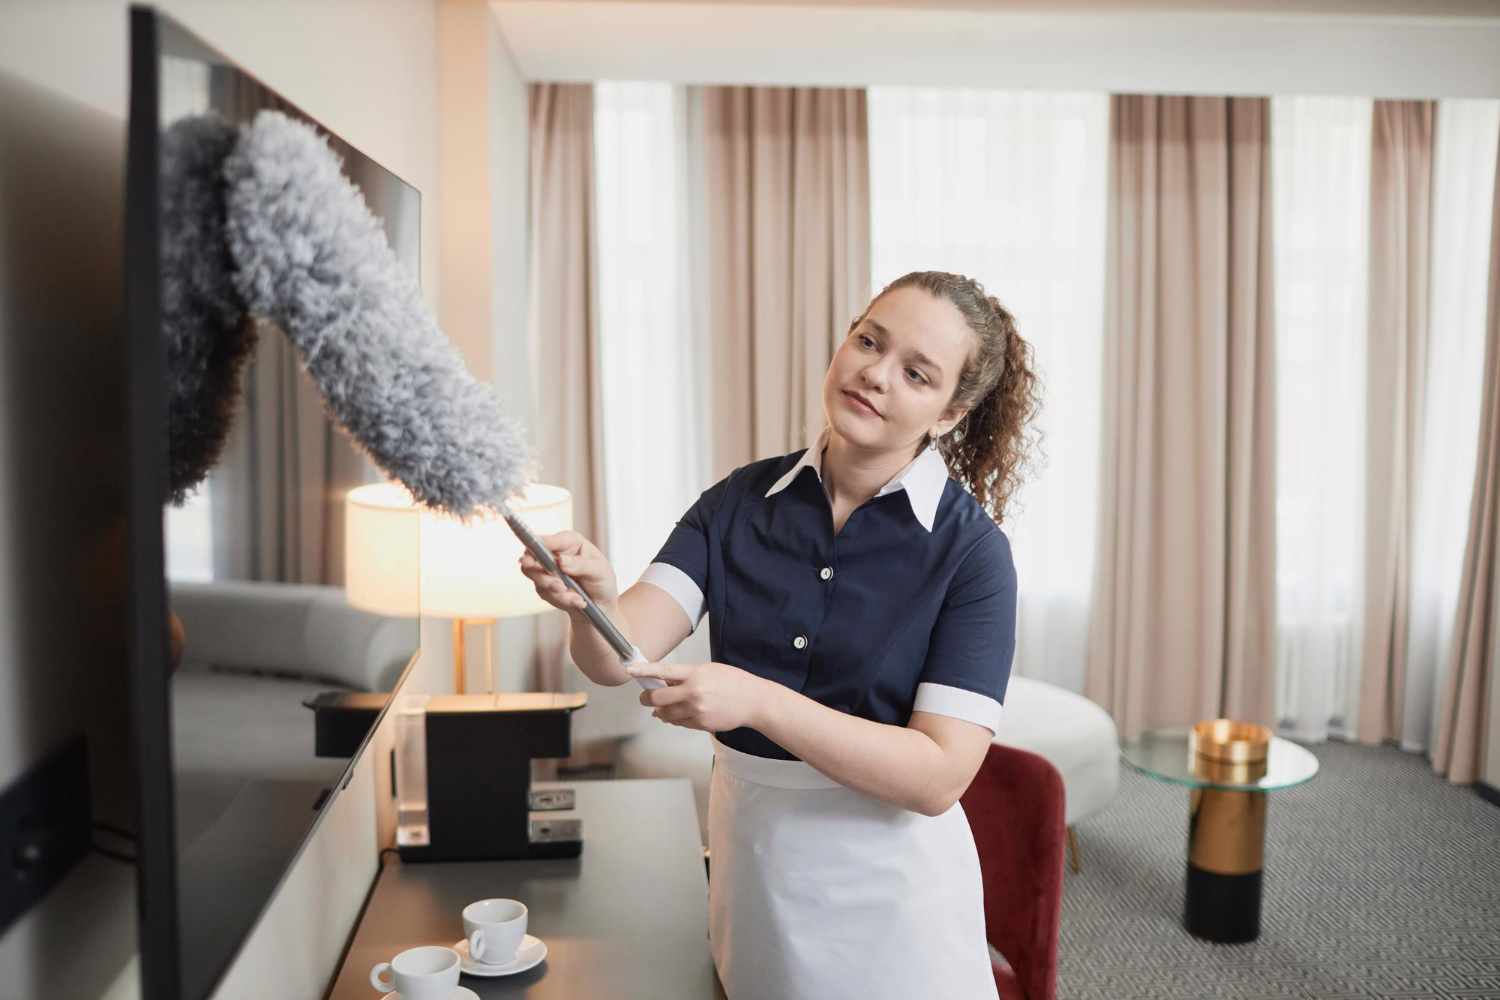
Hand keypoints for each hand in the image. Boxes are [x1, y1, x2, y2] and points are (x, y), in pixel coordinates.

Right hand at [517, 530, 619, 612]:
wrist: (600, 603)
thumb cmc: (602, 580)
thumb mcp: (600, 571)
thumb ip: (582, 565)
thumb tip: (561, 561)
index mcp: (570, 542)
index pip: (550, 539)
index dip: (538, 545)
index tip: (532, 557)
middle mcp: (555, 553)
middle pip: (532, 557)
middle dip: (544, 575)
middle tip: (560, 586)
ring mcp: (547, 570)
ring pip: (536, 577)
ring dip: (555, 591)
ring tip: (577, 598)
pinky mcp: (544, 586)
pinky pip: (544, 592)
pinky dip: (561, 600)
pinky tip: (577, 601)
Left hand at [628, 662, 775, 732]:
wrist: (754, 701)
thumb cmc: (733, 683)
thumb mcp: (708, 670)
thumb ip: (685, 675)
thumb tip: (663, 681)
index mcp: (695, 674)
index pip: (662, 670)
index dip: (643, 671)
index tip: (629, 669)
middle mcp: (694, 692)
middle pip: (657, 698)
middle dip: (647, 699)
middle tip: (645, 698)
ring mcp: (697, 710)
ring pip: (665, 714)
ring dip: (660, 711)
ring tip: (663, 707)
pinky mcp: (701, 724)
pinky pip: (679, 723)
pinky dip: (675, 719)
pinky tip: (681, 713)